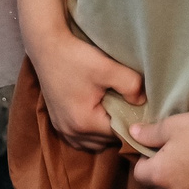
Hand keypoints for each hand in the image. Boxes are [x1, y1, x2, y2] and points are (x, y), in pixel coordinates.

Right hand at [27, 29, 144, 151]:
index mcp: (84, 122)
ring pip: (94, 143)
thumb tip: (142, 101)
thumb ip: (131, 85)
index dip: (131, 122)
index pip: (119, 134)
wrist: (46, 46)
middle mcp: (71, 132)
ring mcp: (62, 129)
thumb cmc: (75, 56)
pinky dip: (91, 132)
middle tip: (126, 106)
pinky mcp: (57, 122)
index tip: (137, 107)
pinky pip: (81, 139)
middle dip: (118, 127)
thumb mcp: (107, 67)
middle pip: (107, 141)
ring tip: (112, 109)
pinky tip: (96, 114)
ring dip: (105, 131)